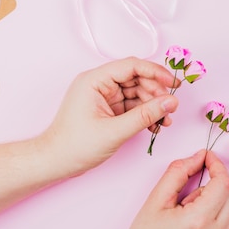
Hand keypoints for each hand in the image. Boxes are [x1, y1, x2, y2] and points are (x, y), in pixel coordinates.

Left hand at [39, 57, 179, 177]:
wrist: (55, 163)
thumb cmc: (74, 146)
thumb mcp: (115, 131)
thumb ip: (145, 115)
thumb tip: (170, 102)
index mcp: (95, 80)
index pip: (131, 66)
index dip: (155, 72)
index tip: (173, 84)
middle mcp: (100, 84)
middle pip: (137, 78)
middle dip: (156, 92)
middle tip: (171, 107)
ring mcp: (104, 96)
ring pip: (138, 92)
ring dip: (154, 105)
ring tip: (165, 121)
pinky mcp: (108, 109)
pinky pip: (133, 105)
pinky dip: (146, 114)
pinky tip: (155, 125)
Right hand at [125, 150, 228, 228]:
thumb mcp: (155, 202)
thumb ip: (178, 173)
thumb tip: (198, 157)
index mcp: (198, 220)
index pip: (223, 182)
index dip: (217, 164)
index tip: (208, 158)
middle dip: (213, 186)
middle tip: (188, 197)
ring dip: (215, 204)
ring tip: (189, 216)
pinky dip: (218, 220)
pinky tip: (197, 227)